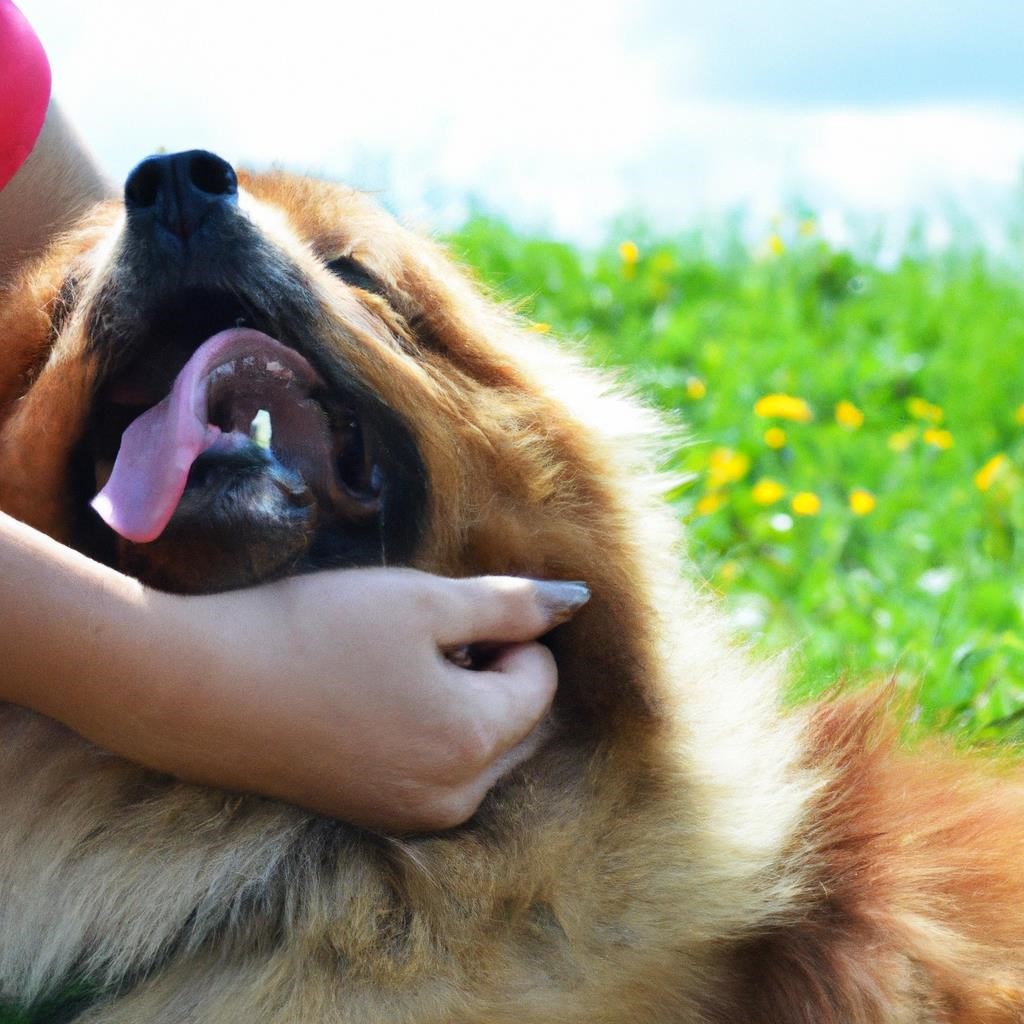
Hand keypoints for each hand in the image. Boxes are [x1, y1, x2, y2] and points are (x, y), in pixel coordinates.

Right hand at [120, 569, 586, 829]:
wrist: (197, 689)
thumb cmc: (316, 632)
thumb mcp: (423, 601)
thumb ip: (511, 603)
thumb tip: (578, 601)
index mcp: (474, 744)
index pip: (540, 682)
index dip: (508, 633)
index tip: (453, 609)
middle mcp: (453, 798)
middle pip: (518, 724)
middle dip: (496, 672)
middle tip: (431, 635)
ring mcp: (409, 816)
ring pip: (479, 750)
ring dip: (466, 701)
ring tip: (403, 662)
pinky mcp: (371, 815)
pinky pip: (437, 772)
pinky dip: (431, 731)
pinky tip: (377, 694)